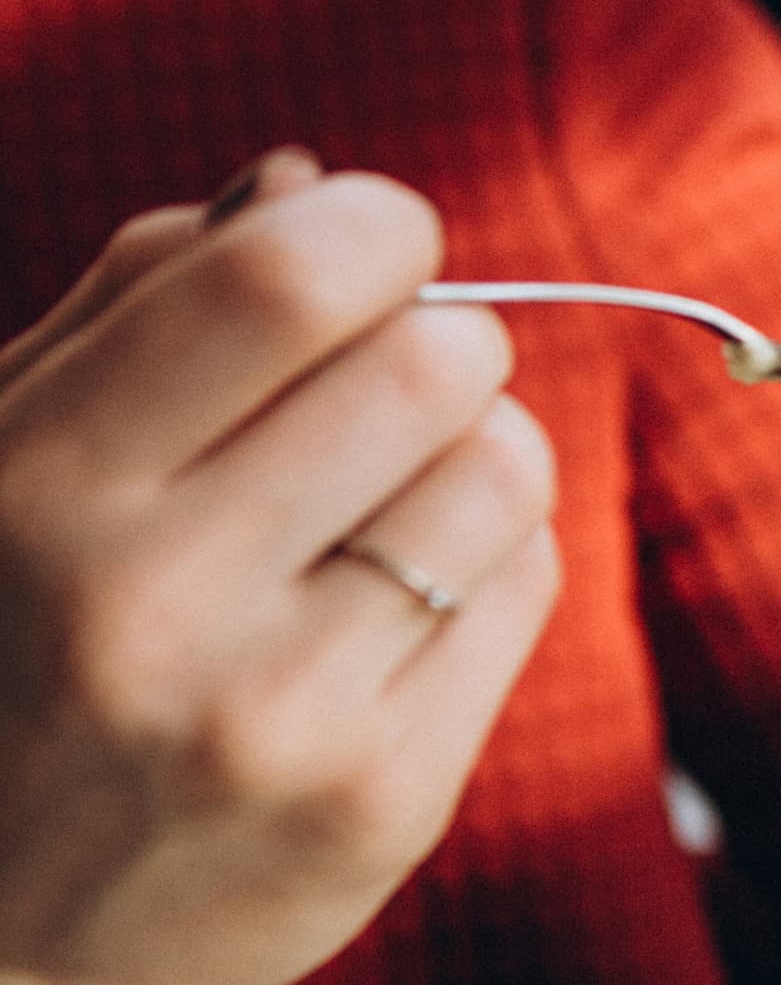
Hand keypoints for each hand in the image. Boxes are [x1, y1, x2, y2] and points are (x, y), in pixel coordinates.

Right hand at [0, 154, 558, 984]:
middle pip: (431, 365)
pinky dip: (490, 558)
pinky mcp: (387, 802)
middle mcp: (153, 601)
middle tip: (384, 387)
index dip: (370, 230)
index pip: (280, 280)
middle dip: (437, 343)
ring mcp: (280, 715)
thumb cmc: (6, 649)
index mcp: (37, 486)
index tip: (365, 250)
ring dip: (477, 451)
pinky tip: (401, 597)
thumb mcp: (2, 462)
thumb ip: (135, 306)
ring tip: (388, 498)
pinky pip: (525, 589)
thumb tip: (302, 182)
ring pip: (505, 472)